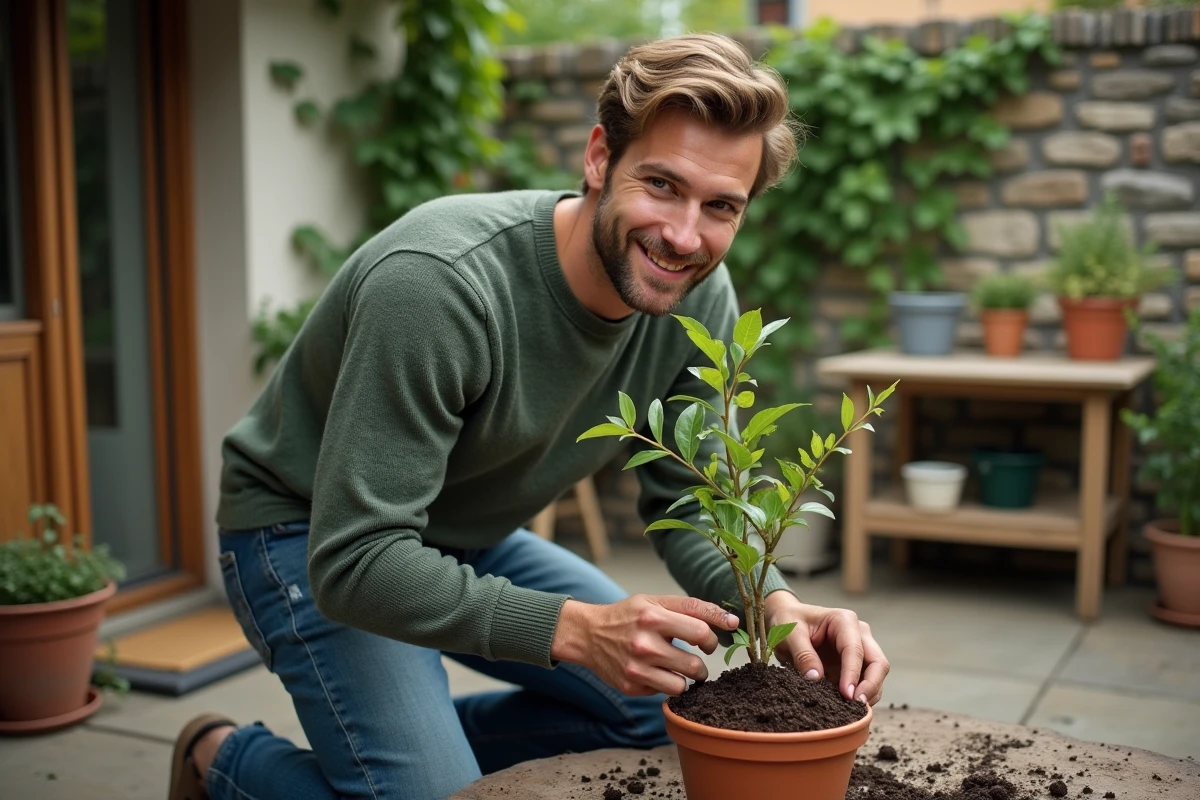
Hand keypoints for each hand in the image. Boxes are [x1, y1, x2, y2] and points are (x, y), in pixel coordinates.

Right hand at [551, 594, 739, 696]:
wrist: (588, 634)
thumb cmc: (628, 616)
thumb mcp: (655, 602)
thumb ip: (692, 609)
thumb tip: (732, 621)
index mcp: (652, 616)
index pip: (700, 630)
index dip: (715, 636)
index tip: (717, 638)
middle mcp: (644, 643)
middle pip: (696, 664)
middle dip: (704, 661)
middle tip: (698, 655)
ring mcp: (636, 668)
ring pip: (683, 685)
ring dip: (688, 678)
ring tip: (680, 666)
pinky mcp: (630, 686)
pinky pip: (664, 692)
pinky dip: (666, 684)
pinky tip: (656, 672)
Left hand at [764, 591, 888, 705]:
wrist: (786, 621)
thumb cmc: (789, 621)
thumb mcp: (790, 634)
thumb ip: (803, 655)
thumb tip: (816, 678)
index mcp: (844, 621)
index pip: (855, 650)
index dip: (853, 674)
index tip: (847, 694)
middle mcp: (859, 634)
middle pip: (878, 663)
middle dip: (871, 686)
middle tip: (857, 707)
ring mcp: (860, 651)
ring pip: (876, 675)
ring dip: (868, 694)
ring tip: (851, 712)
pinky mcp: (855, 667)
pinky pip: (864, 684)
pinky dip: (859, 697)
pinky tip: (846, 708)